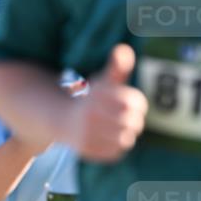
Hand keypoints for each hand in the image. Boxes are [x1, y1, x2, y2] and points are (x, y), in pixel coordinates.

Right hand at [63, 45, 147, 161]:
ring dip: (126, 132)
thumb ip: (117, 66)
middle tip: (126, 116)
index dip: (137, 103)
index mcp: (98, 95)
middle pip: (133, 122)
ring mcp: (88, 134)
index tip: (131, 102)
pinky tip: (109, 136)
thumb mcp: (104, 80)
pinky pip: (116, 151)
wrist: (63, 118)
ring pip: (126, 138)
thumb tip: (124, 49)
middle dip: (133, 119)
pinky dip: (117, 145)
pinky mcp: (88, 150)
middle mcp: (90, 114)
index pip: (134, 103)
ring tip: (118, 126)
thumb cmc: (92, 97)